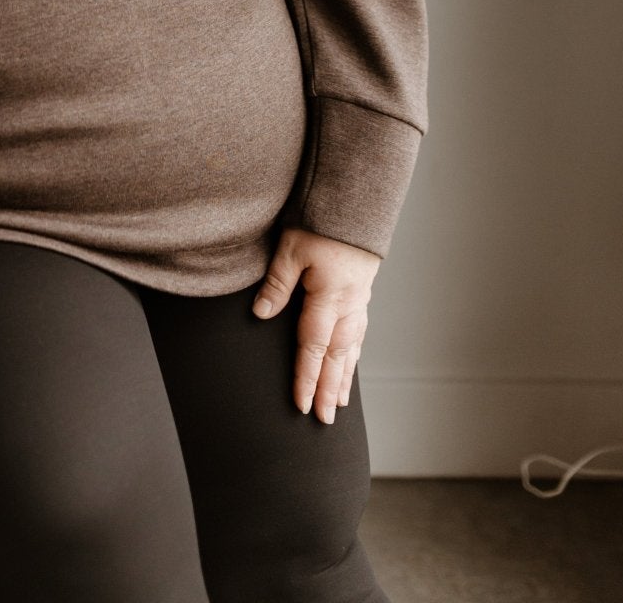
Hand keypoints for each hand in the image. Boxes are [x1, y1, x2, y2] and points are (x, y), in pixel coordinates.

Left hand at [250, 226, 379, 422]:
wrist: (357, 202)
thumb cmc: (322, 220)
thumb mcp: (291, 247)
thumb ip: (277, 282)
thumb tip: (261, 314)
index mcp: (329, 297)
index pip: (313, 346)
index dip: (305, 377)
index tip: (300, 405)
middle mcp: (347, 305)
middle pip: (336, 357)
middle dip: (327, 390)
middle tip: (323, 421)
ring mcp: (358, 301)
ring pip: (350, 348)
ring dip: (342, 378)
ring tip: (337, 404)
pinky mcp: (361, 294)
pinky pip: (358, 333)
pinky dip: (352, 355)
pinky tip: (348, 366)